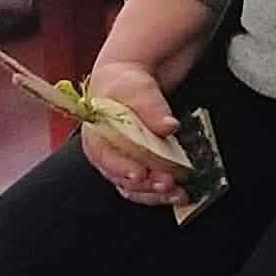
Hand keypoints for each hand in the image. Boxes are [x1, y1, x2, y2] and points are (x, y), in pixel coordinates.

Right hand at [77, 60, 184, 204]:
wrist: (129, 81)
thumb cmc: (126, 84)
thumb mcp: (137, 88)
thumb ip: (152, 107)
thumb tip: (168, 127)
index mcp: (96, 133)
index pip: (104, 155)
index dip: (121, 167)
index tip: (139, 174)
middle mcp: (105, 153)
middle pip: (120, 177)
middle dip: (145, 184)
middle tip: (166, 183)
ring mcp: (122, 163)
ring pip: (133, 188)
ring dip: (155, 194)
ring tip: (177, 194)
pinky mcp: (138, 167)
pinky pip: (146, 186)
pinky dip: (161, 193)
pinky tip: (179, 194)